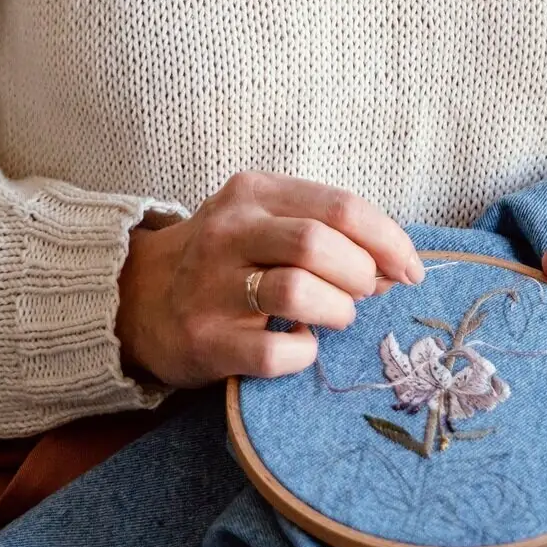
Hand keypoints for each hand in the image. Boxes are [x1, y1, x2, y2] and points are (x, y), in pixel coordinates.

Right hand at [115, 171, 425, 388]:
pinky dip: (303, 353)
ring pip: (298, 291)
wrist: (136, 297)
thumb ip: (326, 231)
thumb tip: (395, 267)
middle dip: (361, 274)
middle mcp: (230, 231)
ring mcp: (213, 285)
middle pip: (320, 244)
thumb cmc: (224, 258)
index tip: (410, 268)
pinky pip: (275, 351)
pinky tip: (300, 346)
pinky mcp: (205, 339)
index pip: (341, 206)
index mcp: (254, 192)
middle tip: (363, 293)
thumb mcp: (265, 221)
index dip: (389, 240)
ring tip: (335, 318)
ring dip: (337, 311)